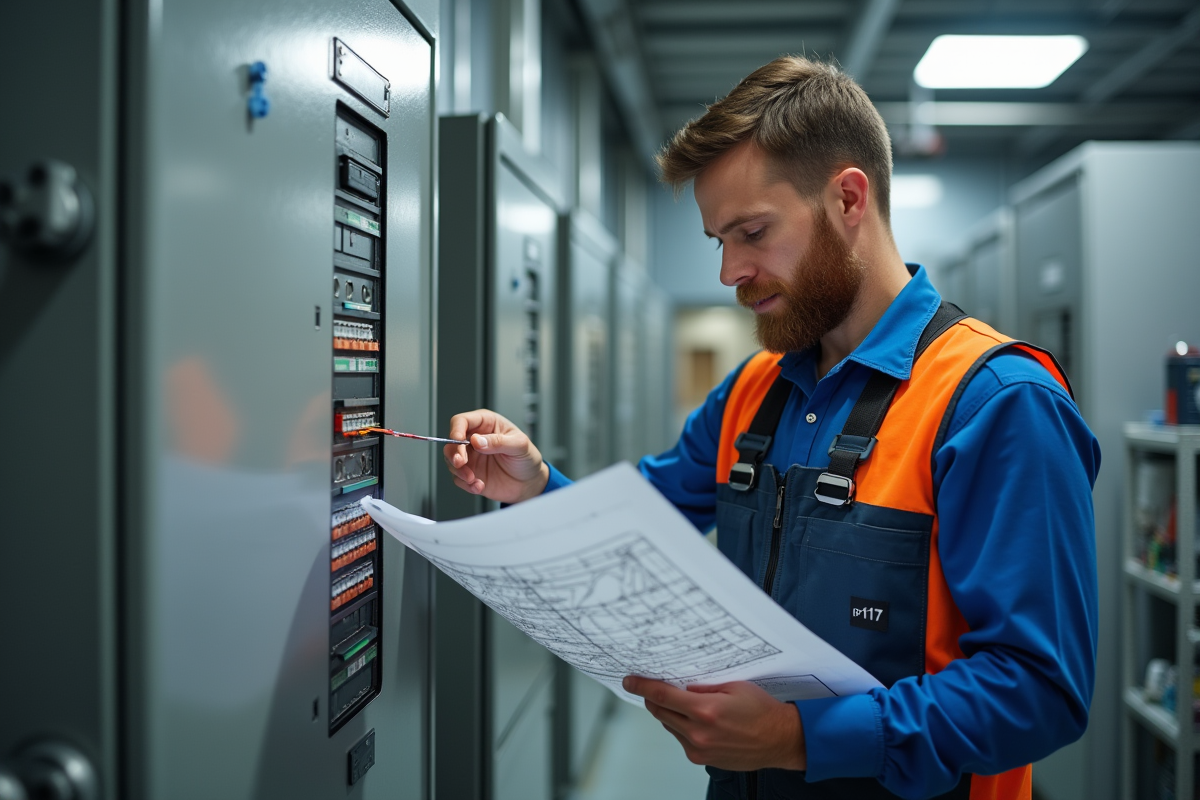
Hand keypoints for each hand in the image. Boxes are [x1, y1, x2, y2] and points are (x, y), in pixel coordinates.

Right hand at [442, 409, 549, 503]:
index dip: (456, 430)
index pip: (462, 421)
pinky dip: (466, 484)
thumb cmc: (527, 458)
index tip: (458, 440)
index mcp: (486, 424)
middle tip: (461, 463)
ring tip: (473, 478)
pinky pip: (458, 478)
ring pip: (451, 461)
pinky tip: (479, 486)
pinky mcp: (470, 474)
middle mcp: (474, 439)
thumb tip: (477, 440)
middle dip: (453, 453)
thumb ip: (499, 441)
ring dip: (459, 471)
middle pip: (451, 441)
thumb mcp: (520, 446)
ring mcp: (471, 458)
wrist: (530, 483)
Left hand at [622, 676, 805, 771]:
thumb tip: (679, 684)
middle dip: (654, 697)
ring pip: (668, 725)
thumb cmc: (762, 712)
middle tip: (654, 686)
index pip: (662, 695)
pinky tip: (696, 720)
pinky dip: (681, 726)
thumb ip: (703, 686)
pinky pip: (680, 738)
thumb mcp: (734, 686)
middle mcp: (698, 733)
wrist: (779, 740)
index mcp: (705, 710)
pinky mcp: (701, 759)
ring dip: (669, 712)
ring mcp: (698, 749)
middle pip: (659, 711)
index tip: (630, 680)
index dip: (642, 686)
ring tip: (686, 703)